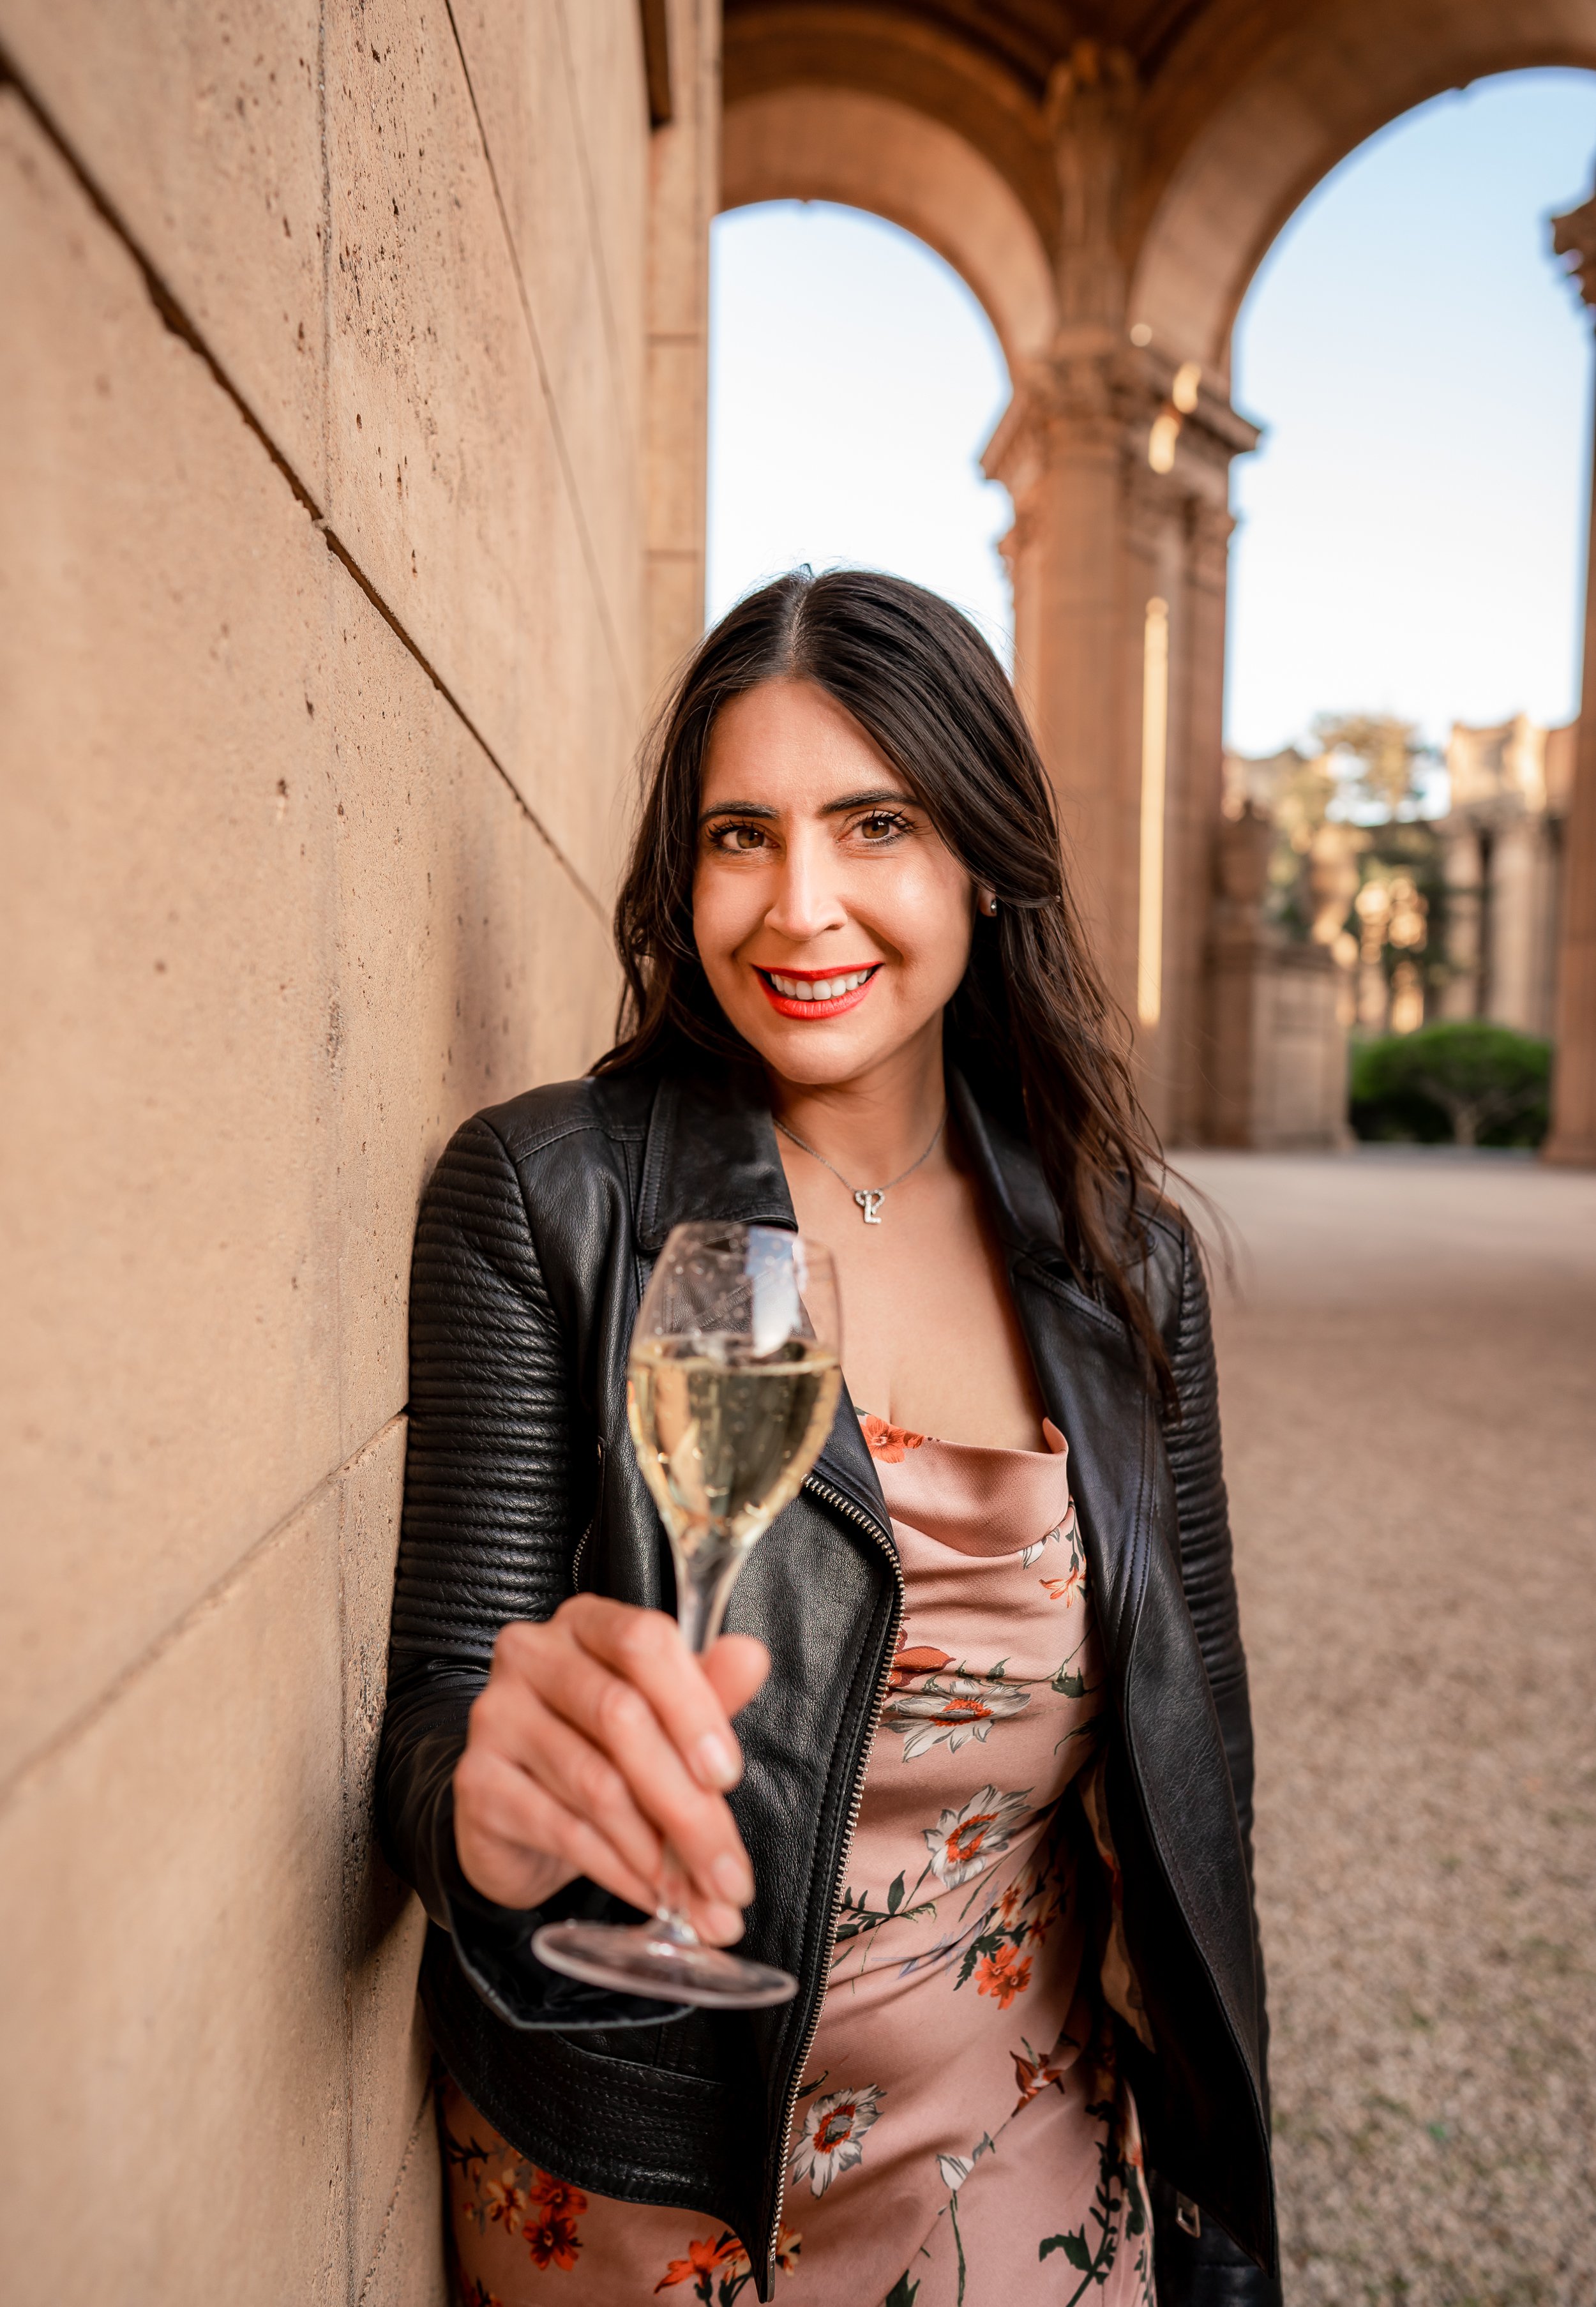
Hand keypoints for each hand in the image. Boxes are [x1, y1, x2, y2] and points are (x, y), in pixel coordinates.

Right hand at [452, 1596, 770, 1945]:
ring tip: (702, 1898)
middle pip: (622, 1718)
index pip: (643, 1641)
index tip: (729, 1775)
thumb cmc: (596, 1747)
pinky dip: (620, 1873)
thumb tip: (750, 1658)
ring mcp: (497, 1716)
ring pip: (597, 1784)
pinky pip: (563, 1830)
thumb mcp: (659, 1714)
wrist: (516, 1812)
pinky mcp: (477, 1781)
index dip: (693, 1708)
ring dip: (660, 1854)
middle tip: (730, 1874)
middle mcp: (532, 1655)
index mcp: (585, 1623)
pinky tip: (653, 1897)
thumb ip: (706, 1688)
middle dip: (688, 1807)